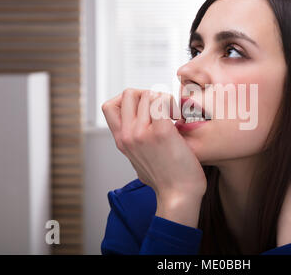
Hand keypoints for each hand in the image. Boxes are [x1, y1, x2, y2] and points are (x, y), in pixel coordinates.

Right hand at [101, 89, 206, 226]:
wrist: (179, 197)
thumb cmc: (165, 180)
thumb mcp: (138, 161)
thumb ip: (134, 145)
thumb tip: (136, 133)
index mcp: (121, 141)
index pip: (109, 105)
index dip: (127, 100)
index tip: (145, 108)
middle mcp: (128, 135)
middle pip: (128, 93)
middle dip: (148, 94)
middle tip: (163, 108)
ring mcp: (142, 134)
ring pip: (148, 94)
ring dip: (164, 98)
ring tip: (175, 113)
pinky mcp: (162, 133)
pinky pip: (162, 100)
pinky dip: (173, 103)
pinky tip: (181, 116)